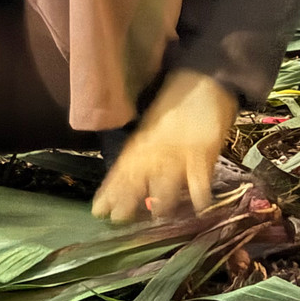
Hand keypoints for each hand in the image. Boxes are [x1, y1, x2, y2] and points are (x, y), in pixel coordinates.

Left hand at [92, 69, 238, 222]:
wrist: (201, 80)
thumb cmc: (176, 104)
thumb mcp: (154, 126)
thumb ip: (146, 150)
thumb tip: (136, 178)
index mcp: (142, 142)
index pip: (121, 171)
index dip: (109, 191)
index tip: (97, 211)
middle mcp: (155, 149)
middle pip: (136, 179)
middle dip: (126, 200)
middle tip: (116, 220)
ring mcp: (178, 152)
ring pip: (164, 182)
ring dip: (160, 202)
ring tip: (156, 217)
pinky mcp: (202, 153)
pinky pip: (198, 180)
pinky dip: (199, 196)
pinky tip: (198, 209)